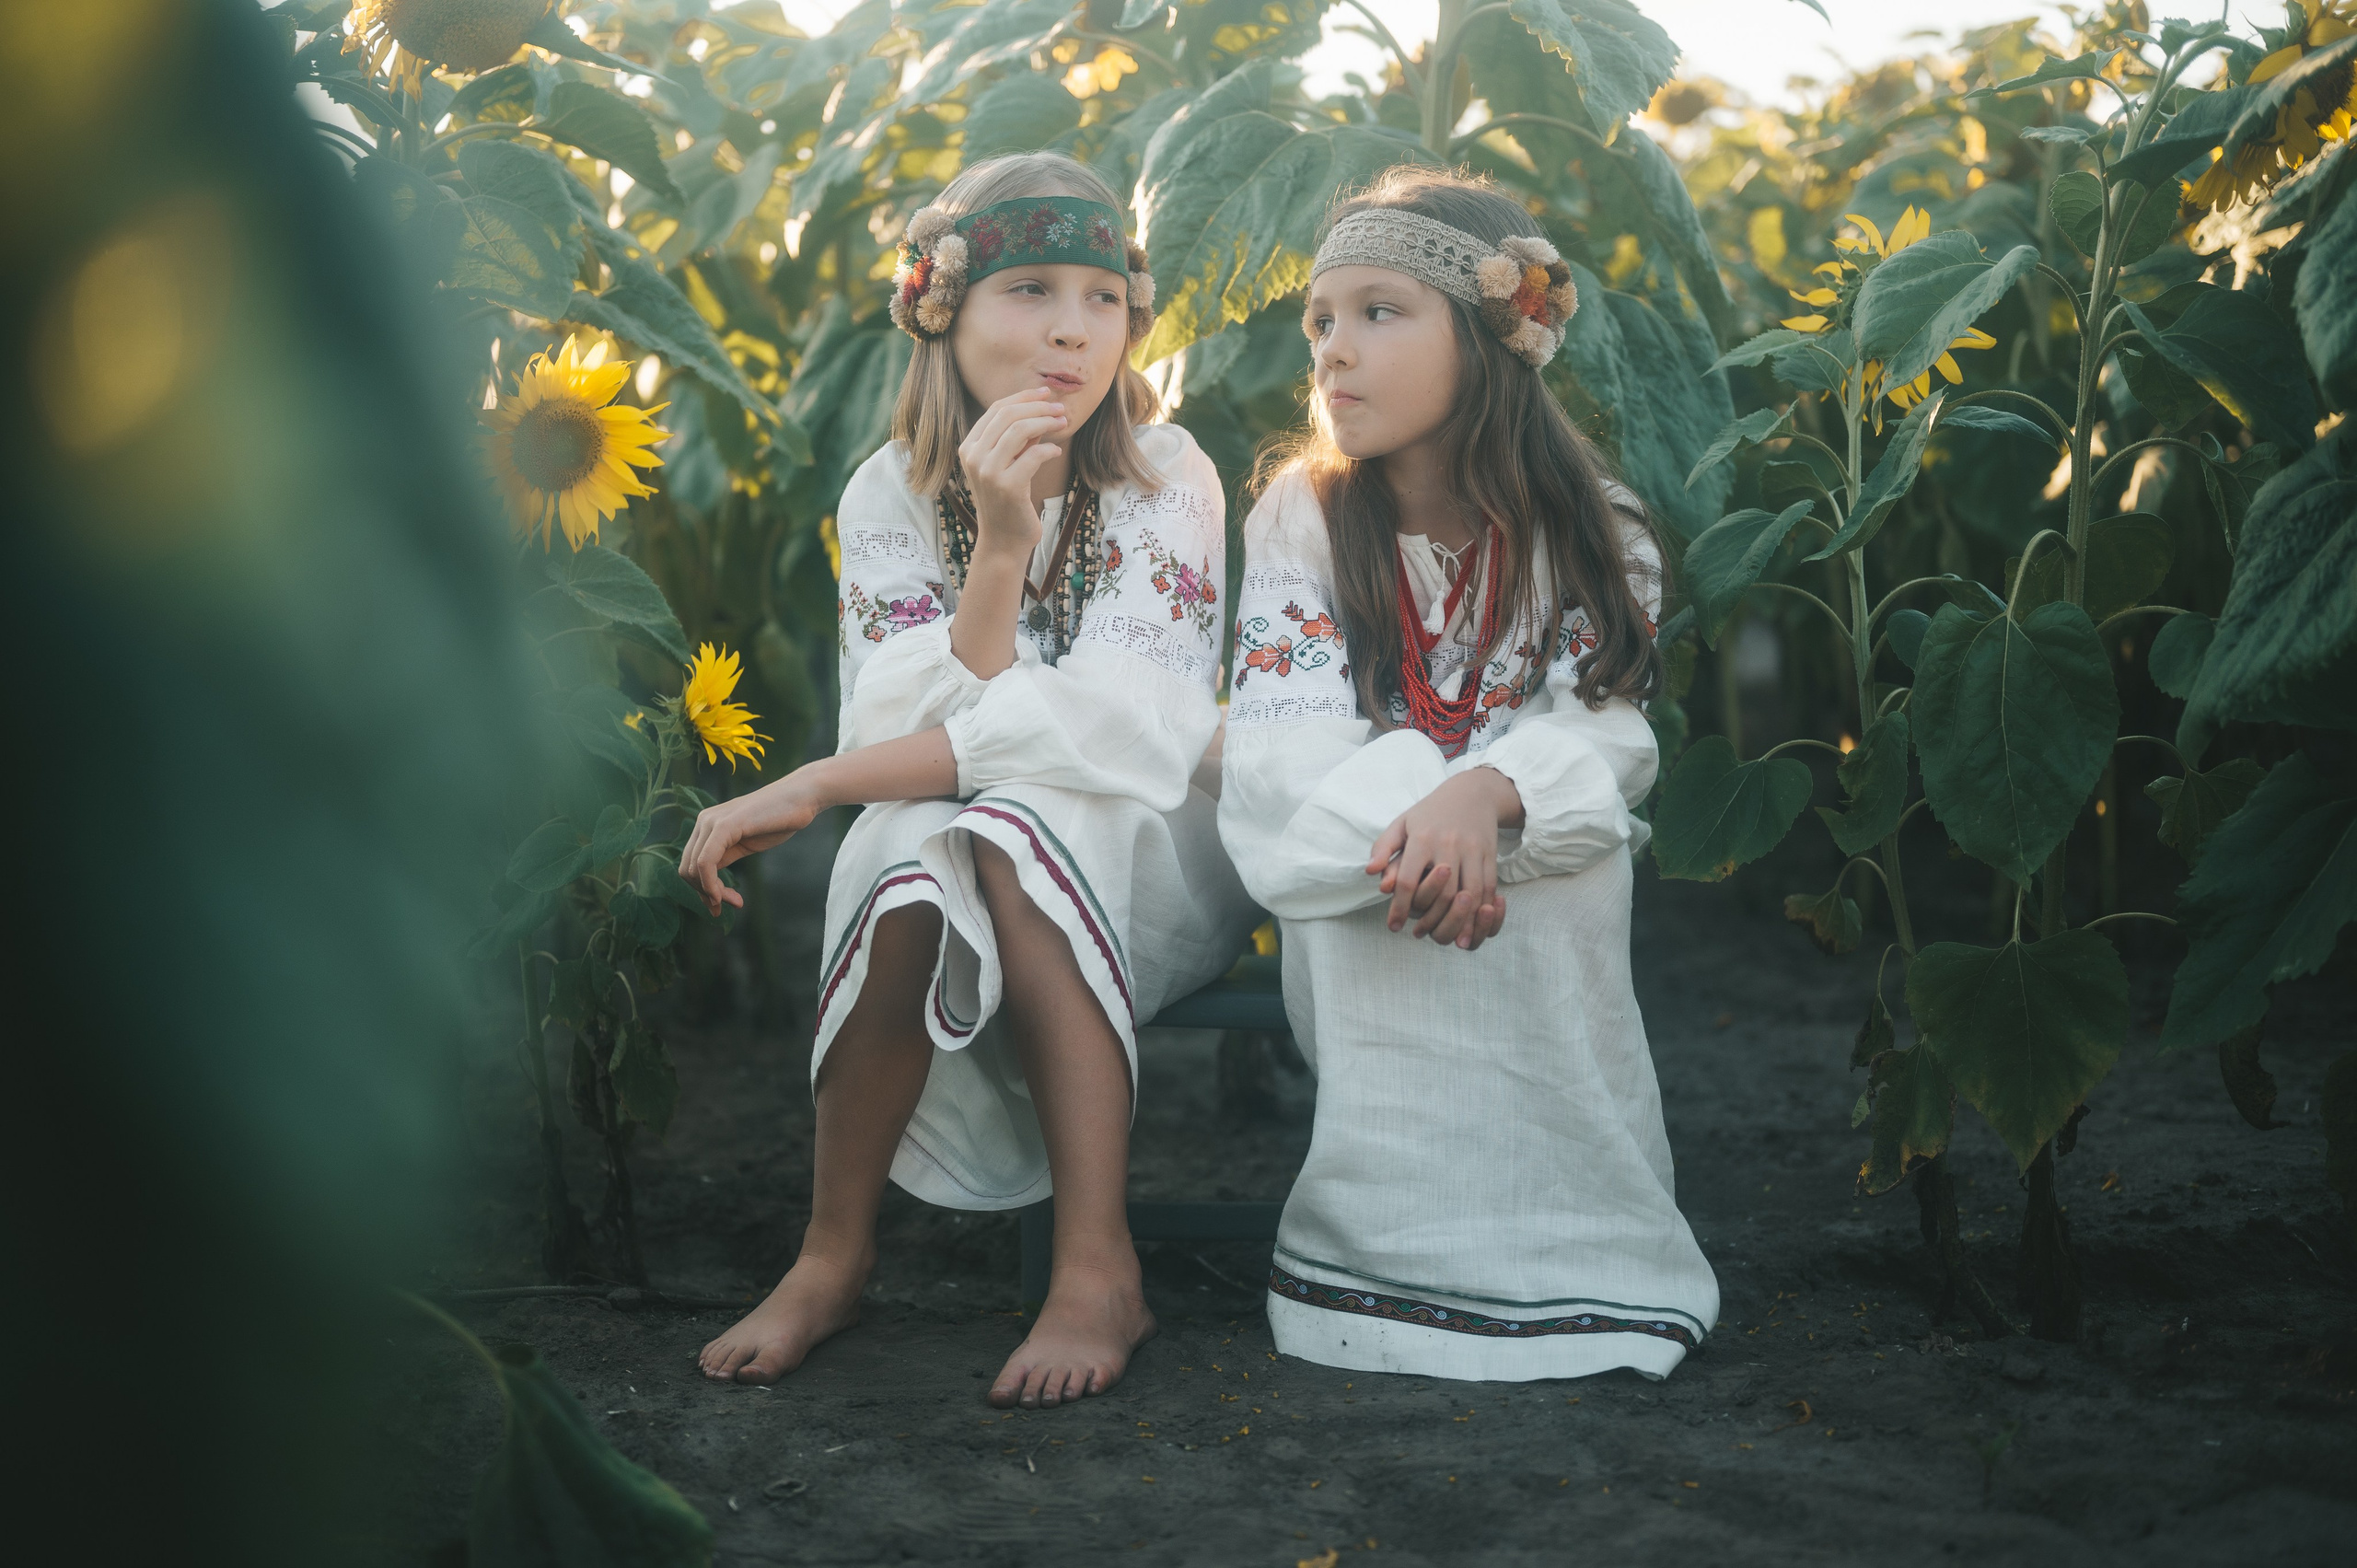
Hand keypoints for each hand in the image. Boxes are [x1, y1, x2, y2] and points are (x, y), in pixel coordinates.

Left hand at [677, 771, 826, 914]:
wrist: (802, 797)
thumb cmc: (778, 819)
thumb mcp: (745, 843)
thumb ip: (724, 857)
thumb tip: (708, 883)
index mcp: (706, 825)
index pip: (690, 864)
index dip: (702, 890)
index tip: (721, 906)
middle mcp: (703, 821)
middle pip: (687, 870)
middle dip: (706, 895)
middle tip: (733, 905)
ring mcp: (712, 822)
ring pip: (694, 869)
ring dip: (712, 893)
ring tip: (736, 902)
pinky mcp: (724, 826)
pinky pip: (706, 863)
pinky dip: (712, 885)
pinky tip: (728, 896)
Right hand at [958, 387, 1067, 558]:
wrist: (1003, 540)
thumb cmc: (1008, 501)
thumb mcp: (1009, 464)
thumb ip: (1018, 439)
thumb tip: (1041, 408)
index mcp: (968, 447)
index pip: (996, 410)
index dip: (1023, 397)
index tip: (1045, 394)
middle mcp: (973, 456)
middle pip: (1008, 415)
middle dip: (1038, 407)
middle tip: (1060, 408)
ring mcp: (987, 472)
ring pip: (1019, 430)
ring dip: (1046, 422)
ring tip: (1063, 423)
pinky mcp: (1007, 486)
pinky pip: (1033, 455)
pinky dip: (1049, 449)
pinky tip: (1056, 451)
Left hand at [1365, 768, 1523, 950]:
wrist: (1473, 793)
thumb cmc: (1430, 813)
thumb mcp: (1402, 823)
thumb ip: (1383, 847)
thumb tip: (1370, 873)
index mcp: (1423, 839)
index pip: (1410, 880)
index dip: (1400, 907)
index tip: (1393, 926)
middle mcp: (1449, 845)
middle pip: (1443, 893)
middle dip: (1432, 919)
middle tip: (1420, 934)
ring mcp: (1473, 851)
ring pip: (1470, 894)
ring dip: (1460, 921)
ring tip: (1449, 940)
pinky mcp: (1491, 856)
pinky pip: (1489, 889)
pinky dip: (1482, 911)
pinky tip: (1472, 926)